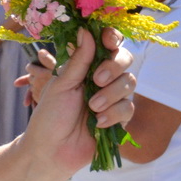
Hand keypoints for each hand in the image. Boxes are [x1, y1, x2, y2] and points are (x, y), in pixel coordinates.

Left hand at [21, 28, 135, 174]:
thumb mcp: (61, 84)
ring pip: (129, 83)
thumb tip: (85, 30)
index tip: (109, 40)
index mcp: (85, 66)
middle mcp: (101, 78)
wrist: (51, 150)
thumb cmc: (50, 116)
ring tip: (92, 107)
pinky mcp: (119, 118)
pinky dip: (114, 114)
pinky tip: (99, 123)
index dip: (112, 38)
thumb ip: (78, 59)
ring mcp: (112, 97)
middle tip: (98, 79)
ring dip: (111, 94)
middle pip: (124, 59)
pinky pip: (128, 108)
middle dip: (114, 66)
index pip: (106, 44)